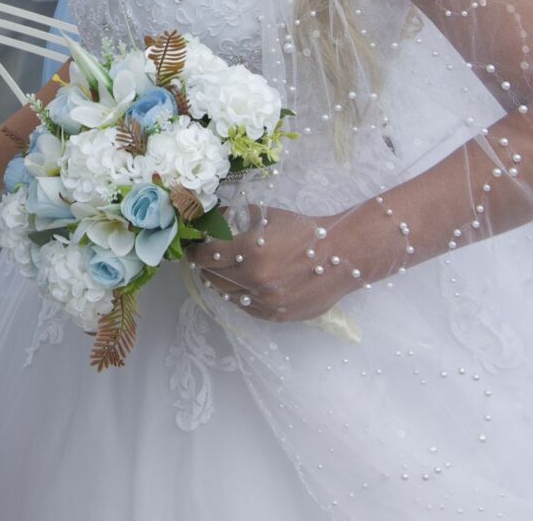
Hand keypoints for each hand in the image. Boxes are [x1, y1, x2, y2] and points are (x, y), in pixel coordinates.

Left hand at [194, 205, 396, 322]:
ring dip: (219, 283)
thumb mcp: (266, 217)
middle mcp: (255, 281)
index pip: (207, 257)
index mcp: (249, 253)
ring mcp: (266, 302)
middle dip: (205, 267)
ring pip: (228, 295)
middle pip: (213, 277)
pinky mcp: (277, 315)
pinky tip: (240, 286)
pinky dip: (239, 296)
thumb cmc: (304, 232)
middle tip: (203, 260)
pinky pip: (247, 308)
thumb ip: (236, 218)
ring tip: (219, 273)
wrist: (341, 256)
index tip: (190, 249)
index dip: (195, 253)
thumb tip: (210, 218)